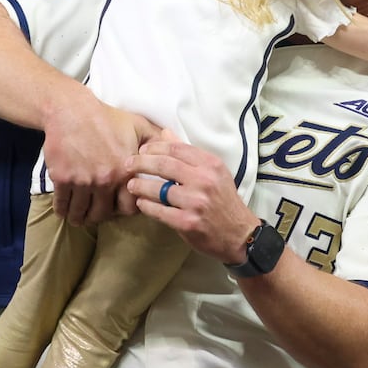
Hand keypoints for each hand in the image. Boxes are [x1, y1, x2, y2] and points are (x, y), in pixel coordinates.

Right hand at [44, 88, 161, 224]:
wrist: (71, 110)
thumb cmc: (106, 117)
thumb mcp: (138, 126)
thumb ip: (155, 143)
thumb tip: (171, 153)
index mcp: (126, 171)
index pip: (130, 207)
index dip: (124, 208)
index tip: (118, 206)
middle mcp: (105, 180)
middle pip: (103, 214)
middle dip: (100, 215)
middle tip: (96, 213)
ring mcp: (83, 181)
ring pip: (82, 213)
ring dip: (80, 218)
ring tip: (78, 218)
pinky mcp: (62, 179)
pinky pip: (62, 204)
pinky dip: (63, 210)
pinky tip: (64, 211)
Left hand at [127, 139, 258, 265]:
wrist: (239, 234)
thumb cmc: (223, 201)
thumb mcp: (213, 172)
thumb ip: (188, 153)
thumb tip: (165, 133)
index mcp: (211, 164)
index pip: (176, 148)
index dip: (155, 147)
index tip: (142, 150)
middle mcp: (204, 181)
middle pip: (164, 165)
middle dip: (141, 163)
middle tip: (128, 164)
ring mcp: (196, 202)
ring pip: (159, 189)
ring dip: (140, 186)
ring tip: (131, 185)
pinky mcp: (188, 222)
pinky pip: (159, 211)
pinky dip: (147, 206)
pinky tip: (141, 203)